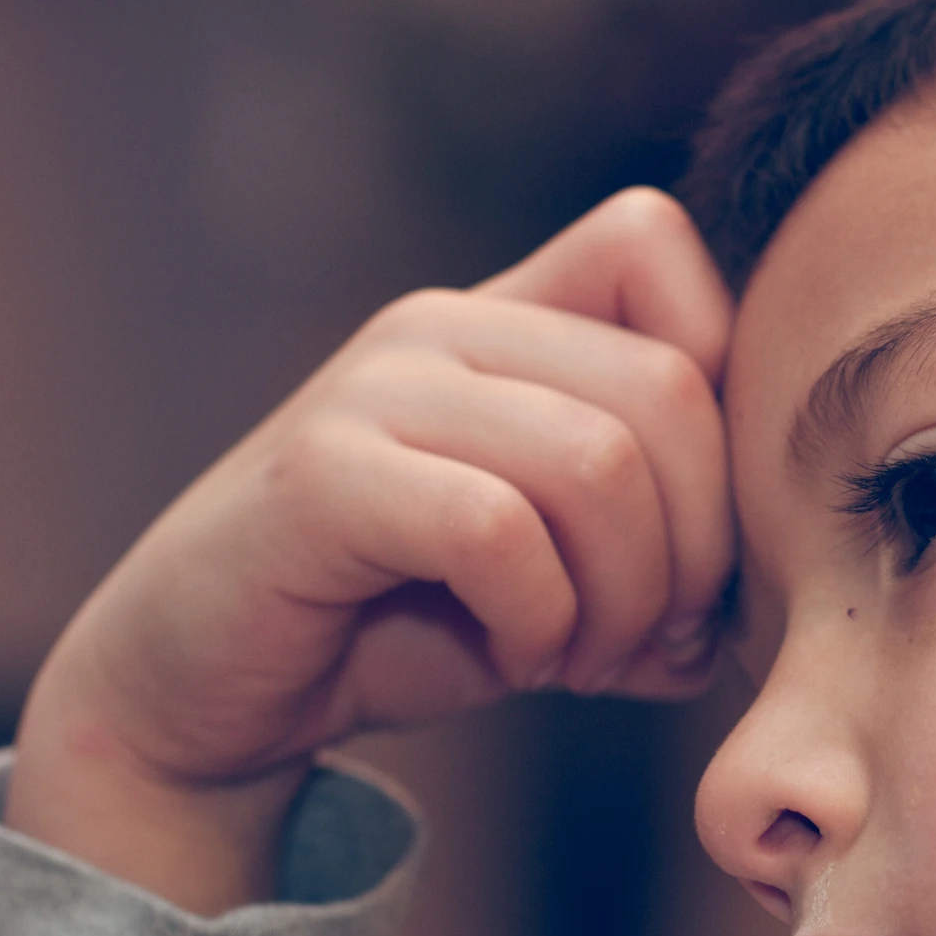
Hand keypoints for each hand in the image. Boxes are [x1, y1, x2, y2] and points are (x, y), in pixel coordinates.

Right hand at [4, 189, 735, 913]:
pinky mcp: (322, 475)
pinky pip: (497, 531)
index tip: (694, 533)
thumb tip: (733, 618)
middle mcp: (441, 325)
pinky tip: (510, 657)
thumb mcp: (557, 585)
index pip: (655, 245)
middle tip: (646, 640)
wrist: (202, 690)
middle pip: (667, 389)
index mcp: (503, 319)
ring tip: (574, 656)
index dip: (717, 390)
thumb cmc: (389, 624)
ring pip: (597, 463)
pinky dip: (538, 621)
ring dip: (620, 599)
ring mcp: (376, 389)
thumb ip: (653, 569)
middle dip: (695, 549)